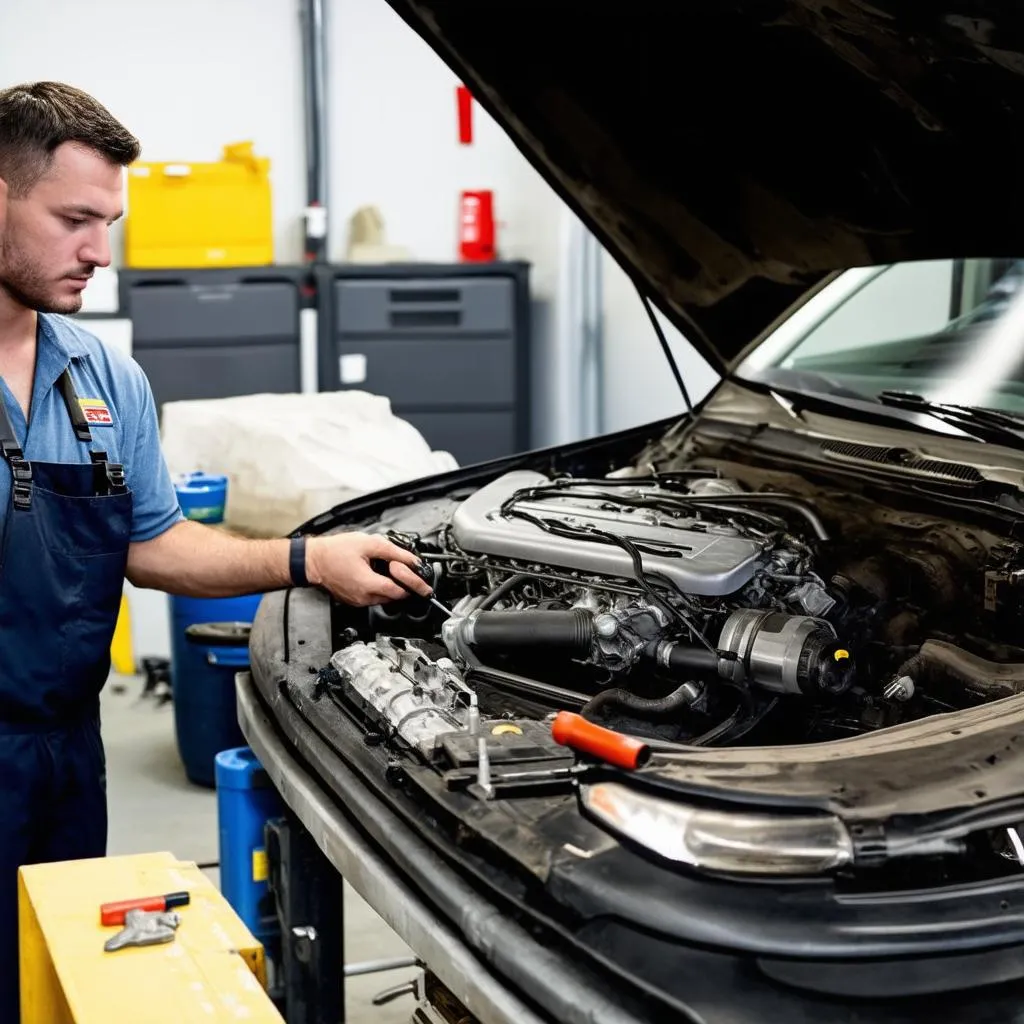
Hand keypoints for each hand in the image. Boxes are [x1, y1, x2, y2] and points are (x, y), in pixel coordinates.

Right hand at [305, 532, 432, 605]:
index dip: (414, 586)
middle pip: (393, 596)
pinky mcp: (352, 600)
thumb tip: (412, 560)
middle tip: (399, 568)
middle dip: (401, 583)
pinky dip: (377, 587)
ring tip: (381, 567)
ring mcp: (357, 601)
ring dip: (388, 585)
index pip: (399, 591)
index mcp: (368, 585)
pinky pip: (372, 596)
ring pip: (383, 597)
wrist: (312, 560)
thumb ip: (394, 552)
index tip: (426, 589)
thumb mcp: (369, 544)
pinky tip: (371, 572)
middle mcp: (363, 598)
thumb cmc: (334, 551)